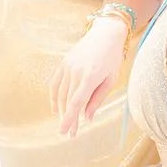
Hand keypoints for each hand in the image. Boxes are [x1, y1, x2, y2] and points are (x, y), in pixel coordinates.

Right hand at [49, 18, 127, 137]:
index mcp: (90, 77)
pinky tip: (56, 108)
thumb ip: (97, 99)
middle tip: (70, 133)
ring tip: (66, 122)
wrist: (105, 33)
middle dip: (68, 119)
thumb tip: (87, 118)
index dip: (70, 119)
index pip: (76, 103)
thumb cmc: (112, 58)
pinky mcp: (63, 63)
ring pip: (60, 94)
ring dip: (61, 110)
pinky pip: (55, 83)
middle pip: (67, 101)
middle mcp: (75, 72)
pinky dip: (54, 96)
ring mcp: (67, 67)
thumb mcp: (111, 80)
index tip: (66, 132)